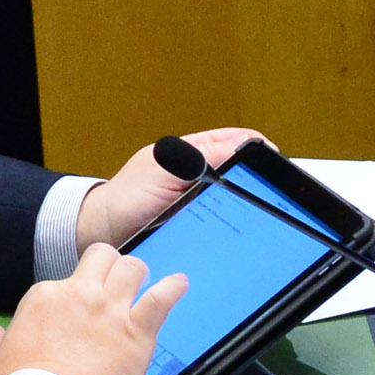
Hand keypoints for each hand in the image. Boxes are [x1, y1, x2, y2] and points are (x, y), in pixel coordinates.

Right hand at [0, 244, 186, 374]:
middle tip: (110, 285)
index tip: (73, 316)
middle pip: (103, 258)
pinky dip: (173, 289)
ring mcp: (111, 310)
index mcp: (45, 297)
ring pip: (133, 268)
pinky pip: (162, 298)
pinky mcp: (137, 331)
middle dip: (108, 266)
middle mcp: (80, 293)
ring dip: (137, 275)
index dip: (71, 296)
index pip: (64, 280)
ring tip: (139, 287)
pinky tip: (178, 285)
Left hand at [75, 126, 261, 250]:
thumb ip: (198, 157)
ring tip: (261, 208)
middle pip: (240, 170)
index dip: (257, 148)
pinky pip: (222, 220)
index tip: (273, 161)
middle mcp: (198, 174)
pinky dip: (232, 222)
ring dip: (245, 202)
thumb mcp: (163, 171)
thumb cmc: (125, 198)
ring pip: (234, 196)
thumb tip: (240, 145)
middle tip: (272, 190)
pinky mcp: (195, 224)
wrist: (101, 233)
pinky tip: (242, 228)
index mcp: (192, 152)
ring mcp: (198, 199)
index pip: (236, 141)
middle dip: (255, 178)